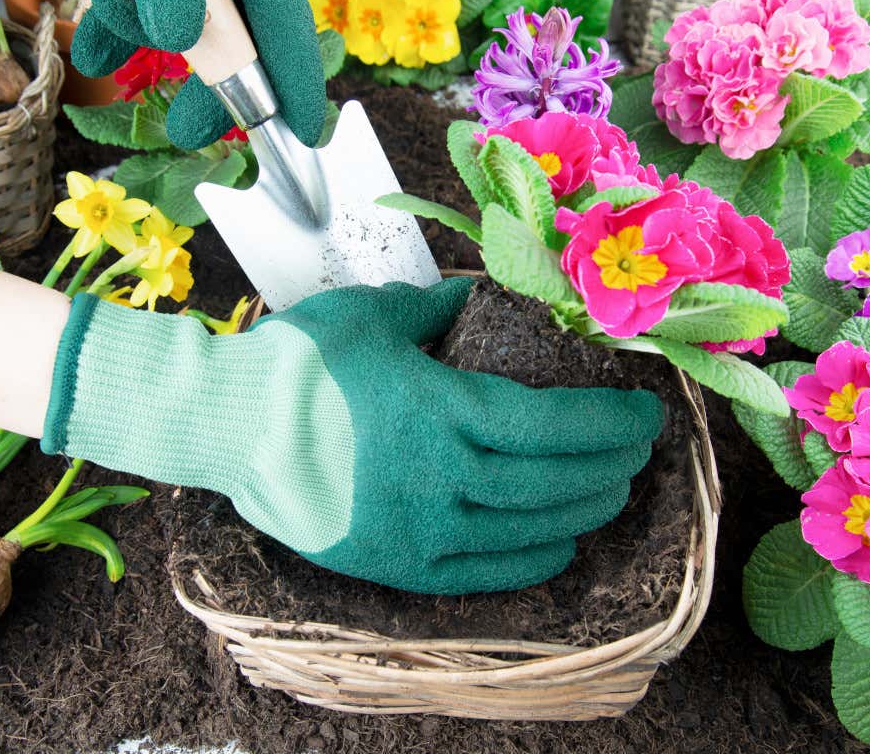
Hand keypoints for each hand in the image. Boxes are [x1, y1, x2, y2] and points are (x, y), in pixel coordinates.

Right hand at [44, 278, 664, 593]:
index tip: (646, 414)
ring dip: (584, 511)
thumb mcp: (369, 315)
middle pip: (554, 482)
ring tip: (611, 492)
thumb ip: (433, 306)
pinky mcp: (398, 563)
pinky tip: (560, 545)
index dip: (609, 423)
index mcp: (442, 410)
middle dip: (610, 467)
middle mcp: (442, 477)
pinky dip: (533, 560)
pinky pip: (483, 573)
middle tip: (637, 452)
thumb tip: (470, 296)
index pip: (553, 424)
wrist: (223, 429)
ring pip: (529, 531)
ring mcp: (420, 528)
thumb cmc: (294, 364)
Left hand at [71, 0, 325, 149]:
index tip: (304, 131)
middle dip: (211, 76)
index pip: (283, 15)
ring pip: (179, 10)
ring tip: (108, 56)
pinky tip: (97, 51)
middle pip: (236, 22)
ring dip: (145, 40)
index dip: (295, 75)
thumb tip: (183, 37)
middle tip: (192, 129)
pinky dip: (119, 21)